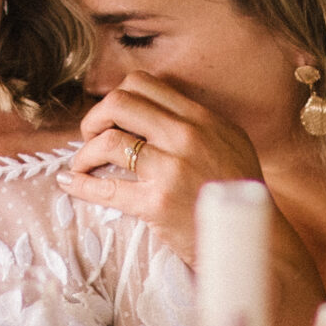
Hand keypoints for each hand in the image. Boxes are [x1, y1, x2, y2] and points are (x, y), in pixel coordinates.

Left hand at [57, 74, 266, 264]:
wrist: (255, 241)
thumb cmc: (238, 196)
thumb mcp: (229, 143)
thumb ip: (195, 124)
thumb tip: (150, 113)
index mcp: (202, 118)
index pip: (144, 84)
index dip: (117, 98)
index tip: (111, 118)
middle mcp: (187, 136)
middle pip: (120, 102)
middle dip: (95, 117)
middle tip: (90, 137)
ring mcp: (172, 168)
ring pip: (108, 141)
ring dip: (85, 153)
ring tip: (82, 166)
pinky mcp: (157, 203)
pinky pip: (105, 188)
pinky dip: (80, 185)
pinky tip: (70, 183)